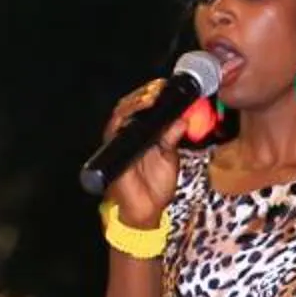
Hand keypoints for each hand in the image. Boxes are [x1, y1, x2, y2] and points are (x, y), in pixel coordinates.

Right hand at [99, 81, 187, 226]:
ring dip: (135, 103)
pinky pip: (115, 130)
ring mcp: (119, 141)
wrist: (146, 209)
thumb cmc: (155, 184)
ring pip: (121, 113)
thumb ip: (172, 137)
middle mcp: (128, 134)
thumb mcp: (169, 157)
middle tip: (159, 89)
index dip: (153, 94)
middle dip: (144, 94)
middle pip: (130, 105)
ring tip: (150, 97)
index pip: (144, 107)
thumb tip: (182, 119)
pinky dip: (125, 119)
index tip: (166, 86)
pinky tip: (135, 114)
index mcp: (143, 133)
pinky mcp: (113, 151)